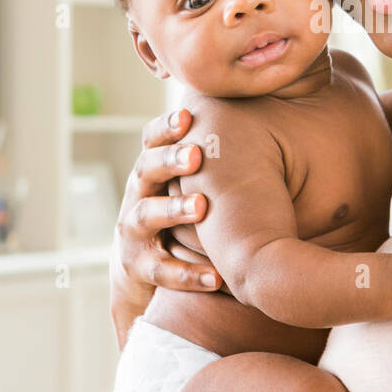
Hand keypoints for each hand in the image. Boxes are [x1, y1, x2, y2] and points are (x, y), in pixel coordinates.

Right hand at [110, 108, 221, 327]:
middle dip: (169, 160)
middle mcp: (138, 196)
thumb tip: (256, 114)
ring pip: (146, 216)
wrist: (141, 268)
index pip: (152, 141)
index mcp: (152, 170)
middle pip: (145, 170)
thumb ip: (208, 158)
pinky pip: (161, 271)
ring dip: (173, 209)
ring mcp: (134, 233)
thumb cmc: (177, 212)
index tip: (188, 115)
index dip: (166, 127)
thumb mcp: (184, 182)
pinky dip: (188, 274)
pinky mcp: (139, 268)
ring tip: (202, 207)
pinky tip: (216, 276)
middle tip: (197, 155)